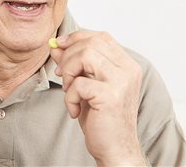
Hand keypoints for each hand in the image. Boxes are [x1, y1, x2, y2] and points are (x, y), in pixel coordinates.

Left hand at [50, 31, 145, 165]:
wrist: (116, 149)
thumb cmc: (103, 120)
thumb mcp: (87, 86)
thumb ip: (75, 65)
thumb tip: (56, 46)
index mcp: (127, 65)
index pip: (101, 37)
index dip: (77, 37)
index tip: (60, 47)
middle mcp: (128, 70)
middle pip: (91, 43)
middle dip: (69, 56)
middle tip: (62, 76)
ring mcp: (121, 82)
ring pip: (85, 55)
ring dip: (69, 72)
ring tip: (70, 91)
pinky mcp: (111, 96)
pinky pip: (79, 83)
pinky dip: (70, 97)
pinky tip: (75, 111)